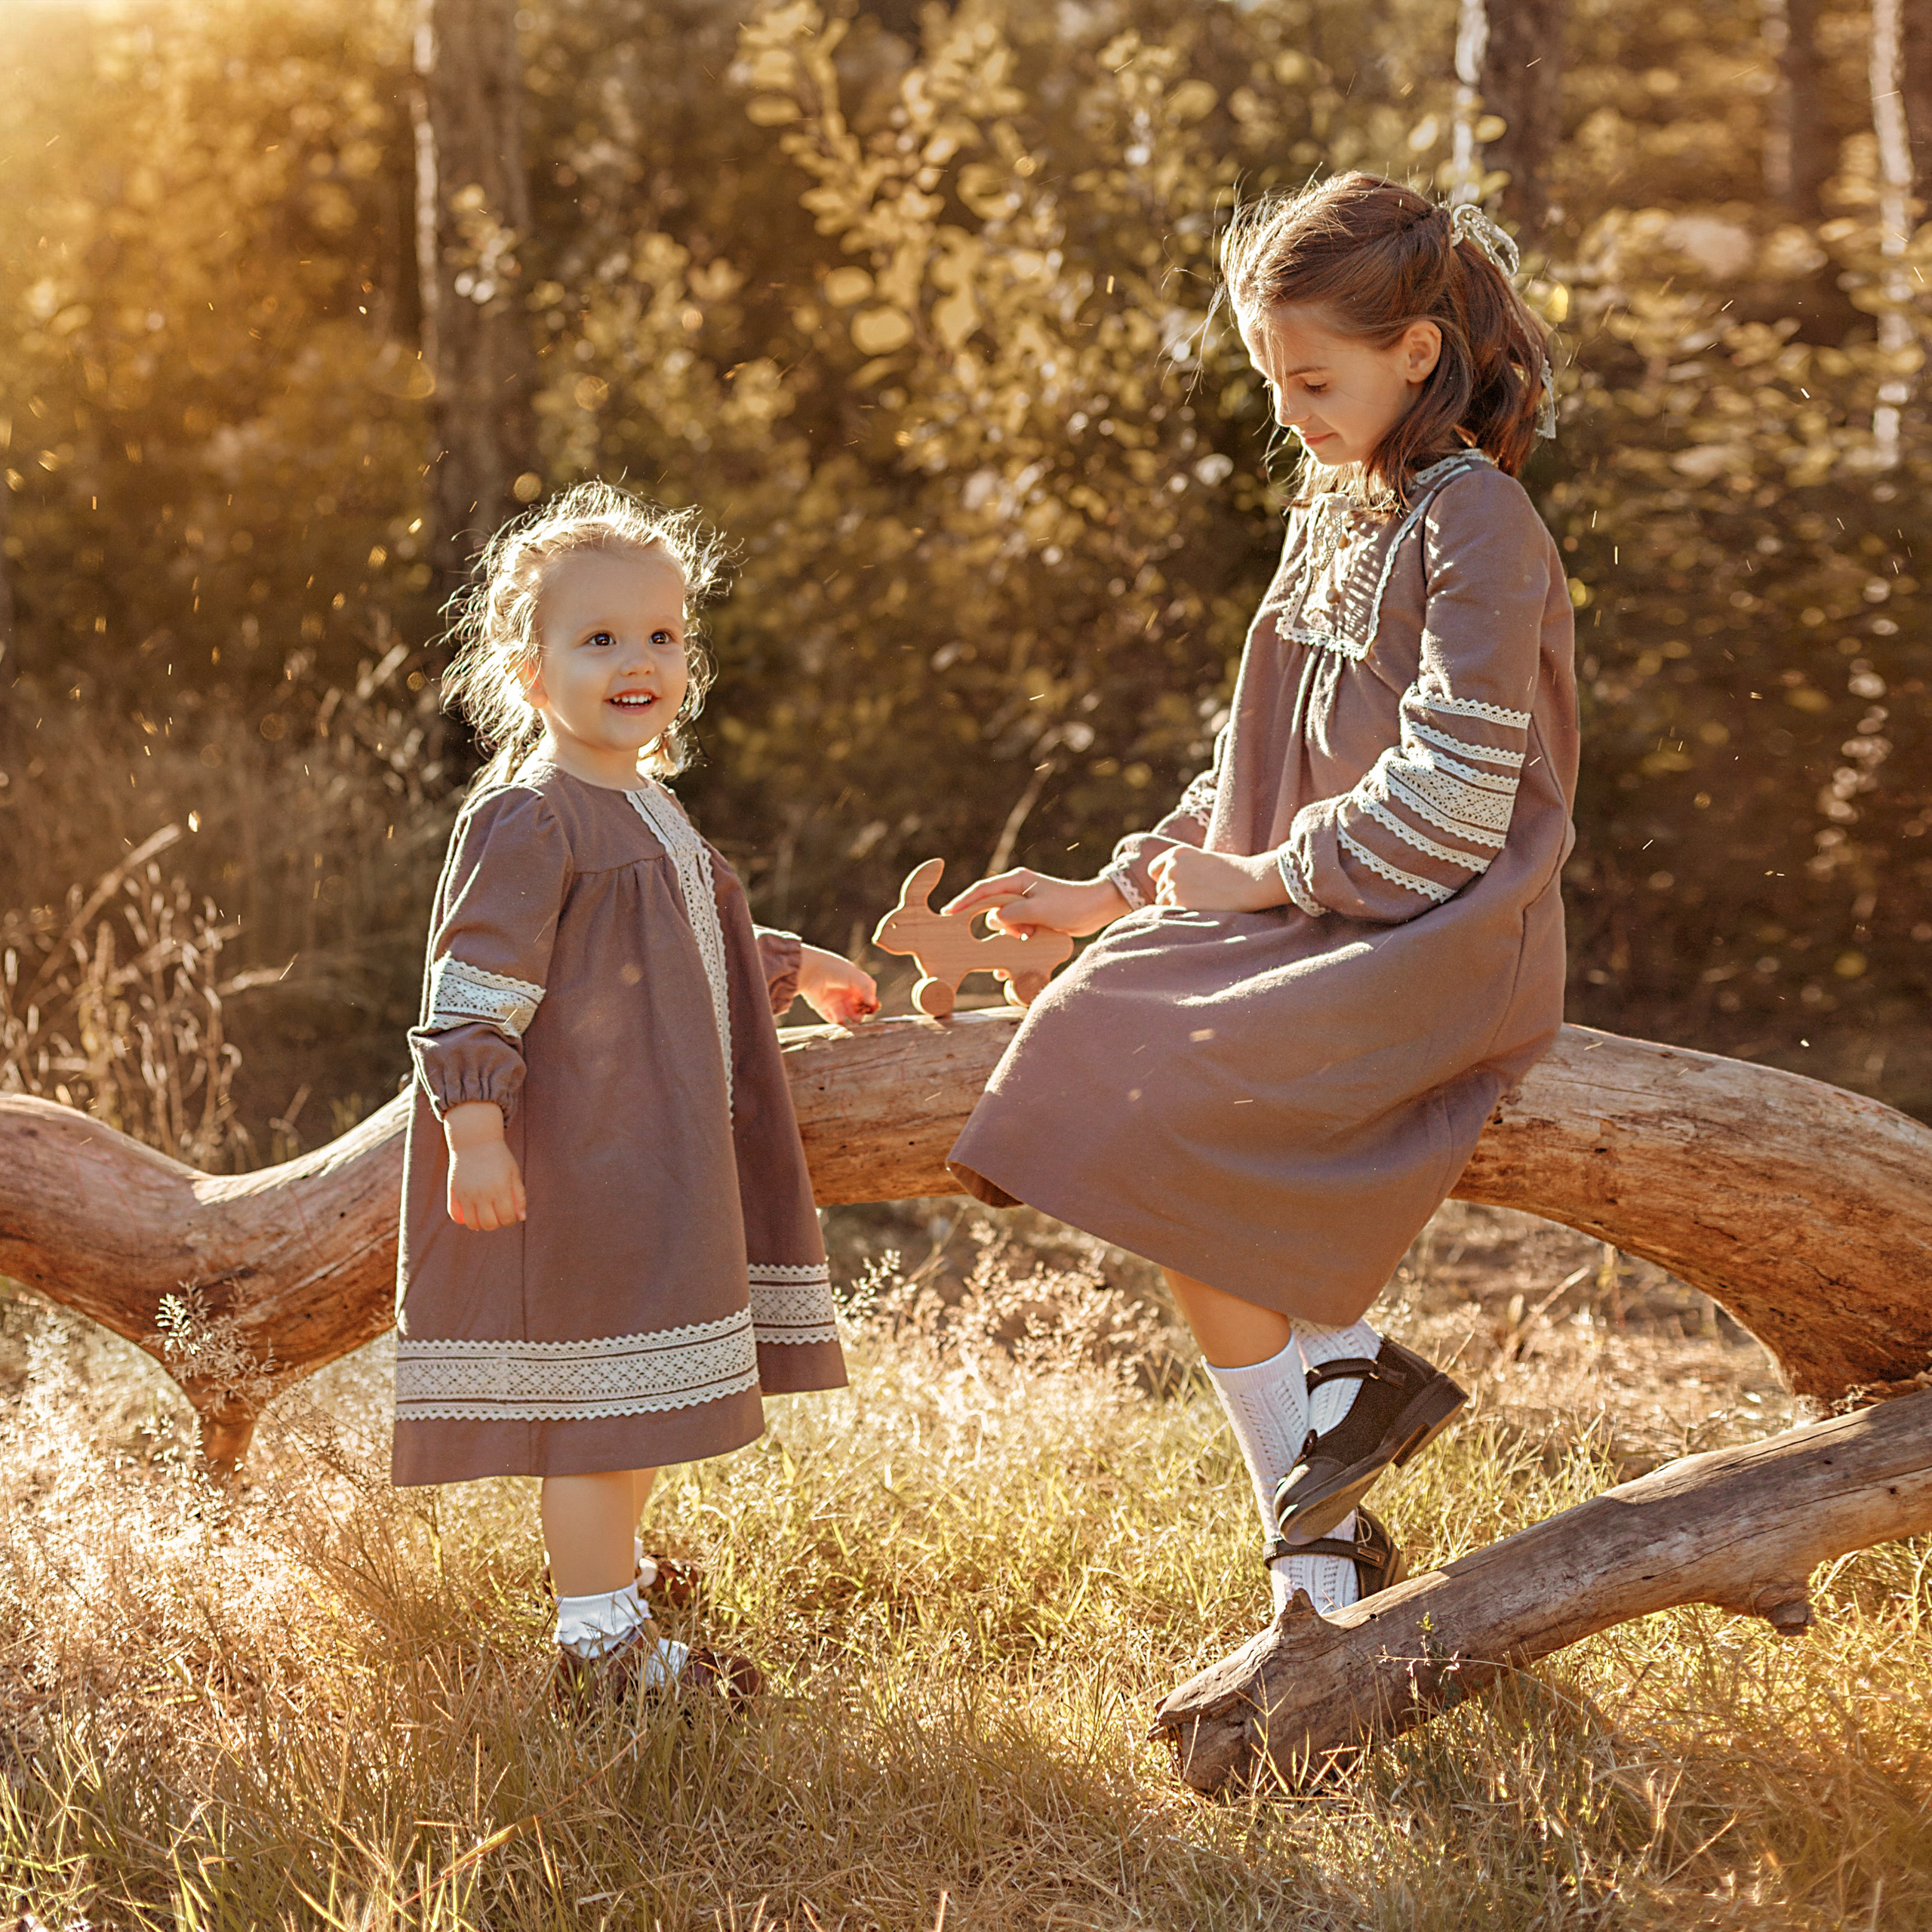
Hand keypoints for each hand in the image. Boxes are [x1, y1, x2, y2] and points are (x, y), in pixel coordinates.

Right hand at [444, 1100, 525, 1229]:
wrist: (475, 1140)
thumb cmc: (499, 1157)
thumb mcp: (513, 1173)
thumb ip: (519, 1196)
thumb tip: (521, 1218)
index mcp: (500, 1188)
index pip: (507, 1218)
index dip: (511, 1219)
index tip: (510, 1212)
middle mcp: (482, 1193)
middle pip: (489, 1225)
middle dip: (496, 1223)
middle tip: (497, 1212)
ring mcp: (466, 1193)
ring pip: (471, 1224)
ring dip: (480, 1223)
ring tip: (484, 1212)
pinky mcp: (453, 1191)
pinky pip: (455, 1216)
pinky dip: (462, 1218)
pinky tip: (470, 1210)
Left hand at [797, 944, 879, 1026]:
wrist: (811, 970)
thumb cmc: (834, 969)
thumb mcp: (855, 975)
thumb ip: (867, 988)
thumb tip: (873, 1002)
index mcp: (854, 982)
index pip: (866, 996)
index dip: (871, 1003)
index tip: (873, 1007)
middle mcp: (844, 992)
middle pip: (857, 1008)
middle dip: (861, 1012)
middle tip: (860, 1012)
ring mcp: (834, 1000)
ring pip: (846, 1015)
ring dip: (851, 1020)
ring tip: (853, 1018)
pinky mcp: (823, 1007)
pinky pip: (832, 1019)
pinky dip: (838, 1022)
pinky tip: (841, 1020)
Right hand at [940, 869, 1126, 938]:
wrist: (1096, 910)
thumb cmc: (1070, 904)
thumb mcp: (1040, 909)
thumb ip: (1014, 913)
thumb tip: (993, 919)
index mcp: (1016, 881)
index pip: (982, 891)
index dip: (963, 902)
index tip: (948, 914)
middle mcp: (1017, 892)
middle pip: (991, 911)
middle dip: (998, 927)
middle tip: (1014, 936)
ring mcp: (1024, 907)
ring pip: (1003, 926)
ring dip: (1010, 939)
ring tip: (1028, 941)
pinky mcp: (1031, 921)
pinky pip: (1014, 934)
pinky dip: (1014, 945)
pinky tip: (1013, 962)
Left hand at [1147, 846, 1288, 913]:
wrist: (1250, 882)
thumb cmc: (1234, 873)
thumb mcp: (1205, 860)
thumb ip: (1185, 869)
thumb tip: (1168, 887)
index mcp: (1177, 853)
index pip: (1154, 870)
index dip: (1165, 881)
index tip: (1178, 888)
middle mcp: (1171, 867)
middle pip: (1160, 890)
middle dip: (1173, 896)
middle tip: (1197, 899)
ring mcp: (1174, 886)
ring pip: (1163, 904)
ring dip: (1177, 907)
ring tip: (1200, 906)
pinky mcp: (1180, 904)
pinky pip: (1170, 915)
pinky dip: (1182, 916)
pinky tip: (1198, 912)